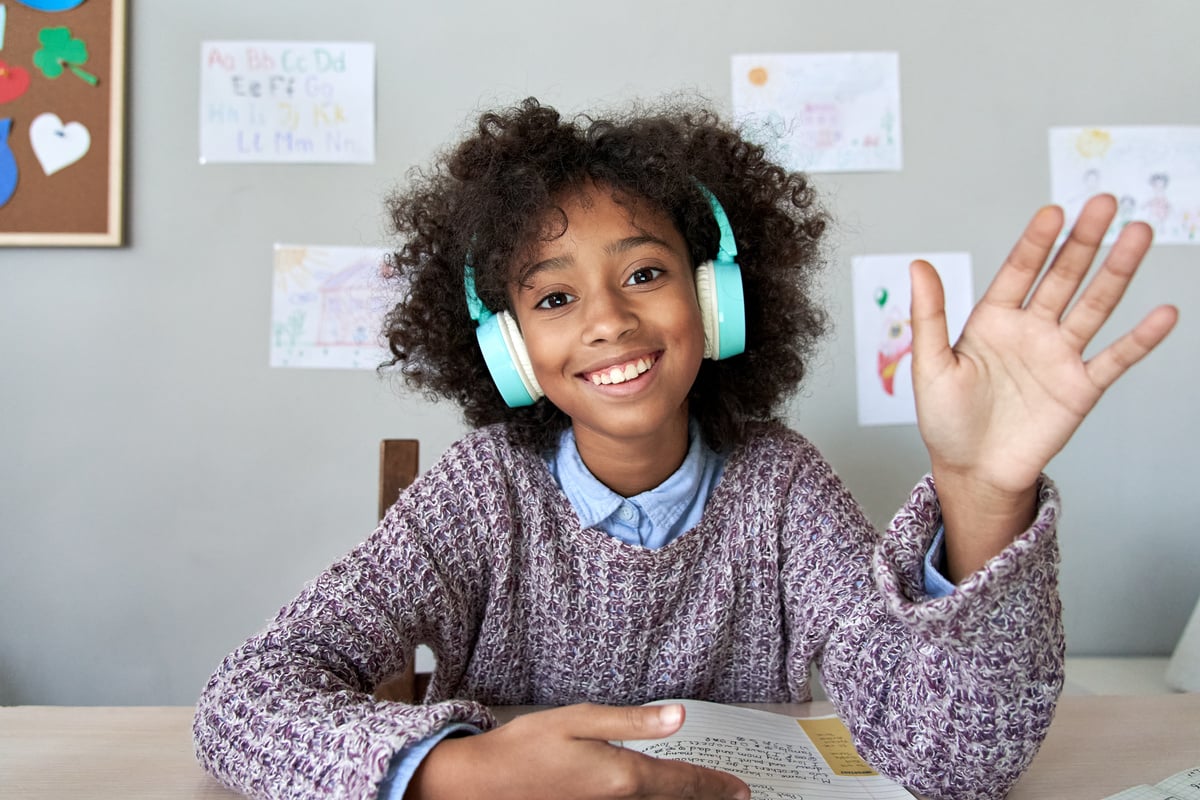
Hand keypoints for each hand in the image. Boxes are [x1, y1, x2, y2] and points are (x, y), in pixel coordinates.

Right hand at [407, 702, 750, 799]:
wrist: (480, 784)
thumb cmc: (525, 748)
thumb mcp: (580, 720)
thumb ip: (632, 722)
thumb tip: (678, 718)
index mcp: (622, 777)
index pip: (682, 783)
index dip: (715, 785)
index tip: (740, 791)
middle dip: (704, 799)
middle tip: (733, 796)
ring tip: (702, 797)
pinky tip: (655, 798)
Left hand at [910, 194, 1177, 579]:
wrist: (973, 473)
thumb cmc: (945, 422)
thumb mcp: (929, 366)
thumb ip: (928, 316)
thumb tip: (918, 264)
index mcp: (992, 321)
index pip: (1019, 271)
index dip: (1036, 243)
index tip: (1053, 212)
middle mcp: (1030, 331)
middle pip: (1063, 277)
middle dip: (1083, 241)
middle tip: (1104, 203)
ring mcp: (1059, 356)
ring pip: (1094, 306)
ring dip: (1117, 271)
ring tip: (1138, 234)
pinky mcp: (1081, 388)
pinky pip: (1116, 359)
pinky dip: (1141, 338)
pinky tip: (1163, 314)